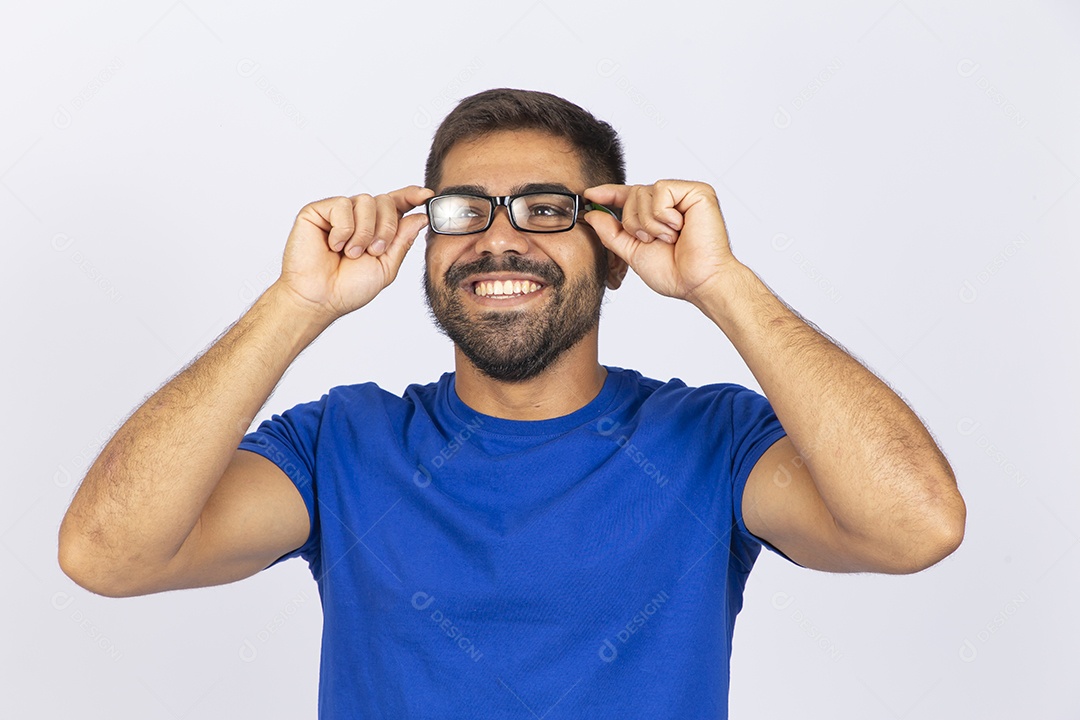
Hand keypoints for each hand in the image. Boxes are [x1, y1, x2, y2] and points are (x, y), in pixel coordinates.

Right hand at [275, 186, 433, 322]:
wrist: (320, 299)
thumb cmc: (348, 287)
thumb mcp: (386, 266)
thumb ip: (402, 240)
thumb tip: (420, 217)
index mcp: (377, 228)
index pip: (398, 203)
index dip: (412, 195)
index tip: (427, 196)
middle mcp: (359, 217)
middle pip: (386, 200)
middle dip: (386, 228)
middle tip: (374, 251)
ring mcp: (339, 213)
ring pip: (365, 201)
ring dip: (364, 232)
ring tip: (351, 253)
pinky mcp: (317, 211)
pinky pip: (341, 205)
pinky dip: (343, 230)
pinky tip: (333, 245)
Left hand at [583, 180, 739, 303]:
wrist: (697, 282)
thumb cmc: (674, 272)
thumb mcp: (632, 252)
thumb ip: (611, 233)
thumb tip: (592, 215)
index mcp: (656, 215)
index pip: (628, 197)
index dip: (608, 194)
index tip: (589, 194)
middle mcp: (671, 202)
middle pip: (632, 194)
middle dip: (634, 222)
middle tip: (653, 240)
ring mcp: (684, 195)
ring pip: (644, 191)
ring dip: (650, 222)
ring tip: (670, 238)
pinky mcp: (697, 191)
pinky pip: (661, 190)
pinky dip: (662, 214)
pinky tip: (678, 228)